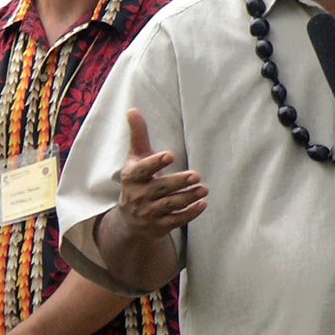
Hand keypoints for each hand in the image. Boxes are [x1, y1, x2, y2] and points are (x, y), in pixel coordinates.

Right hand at [114, 109, 206, 237]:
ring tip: (204, 189)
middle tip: (196, 175)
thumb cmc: (137, 181)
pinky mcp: (160, 225)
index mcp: (131, 177)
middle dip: (179, 182)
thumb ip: (138, 136)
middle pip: (161, 188)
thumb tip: (133, 109)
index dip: (155, 162)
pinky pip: (176, 220)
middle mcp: (138, 196)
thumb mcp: (135, 159)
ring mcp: (149, 212)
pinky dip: (190, 213)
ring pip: (171, 204)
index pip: (143, 169)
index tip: (170, 155)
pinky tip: (202, 204)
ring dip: (188, 197)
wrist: (129, 220)